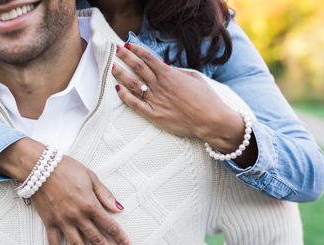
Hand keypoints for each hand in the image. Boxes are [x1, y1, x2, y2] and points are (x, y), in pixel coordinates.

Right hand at [0, 138, 130, 244]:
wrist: (39, 167)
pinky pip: (53, 243)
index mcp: (91, 205)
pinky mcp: (49, 223)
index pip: (110, 226)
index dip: (120, 238)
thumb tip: (119, 208)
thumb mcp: (91, 177)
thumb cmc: (67, 168)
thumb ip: (105, 195)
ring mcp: (63, 221)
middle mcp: (78, 216)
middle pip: (97, 240)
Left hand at [111, 43, 257, 166]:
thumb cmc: (207, 98)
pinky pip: (134, 104)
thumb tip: (166, 68)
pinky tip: (117, 88)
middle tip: (116, 50)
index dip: (137, 49)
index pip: (148, 57)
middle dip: (125, 56)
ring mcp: (155, 100)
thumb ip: (177, 72)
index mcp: (170, 74)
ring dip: (120, 73)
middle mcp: (160, 85)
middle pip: (137, 67)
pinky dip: (124, 95)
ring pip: (132, 83)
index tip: (128, 45)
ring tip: (112, 66)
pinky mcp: (154, 115)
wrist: (211, 120)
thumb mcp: (195, 78)